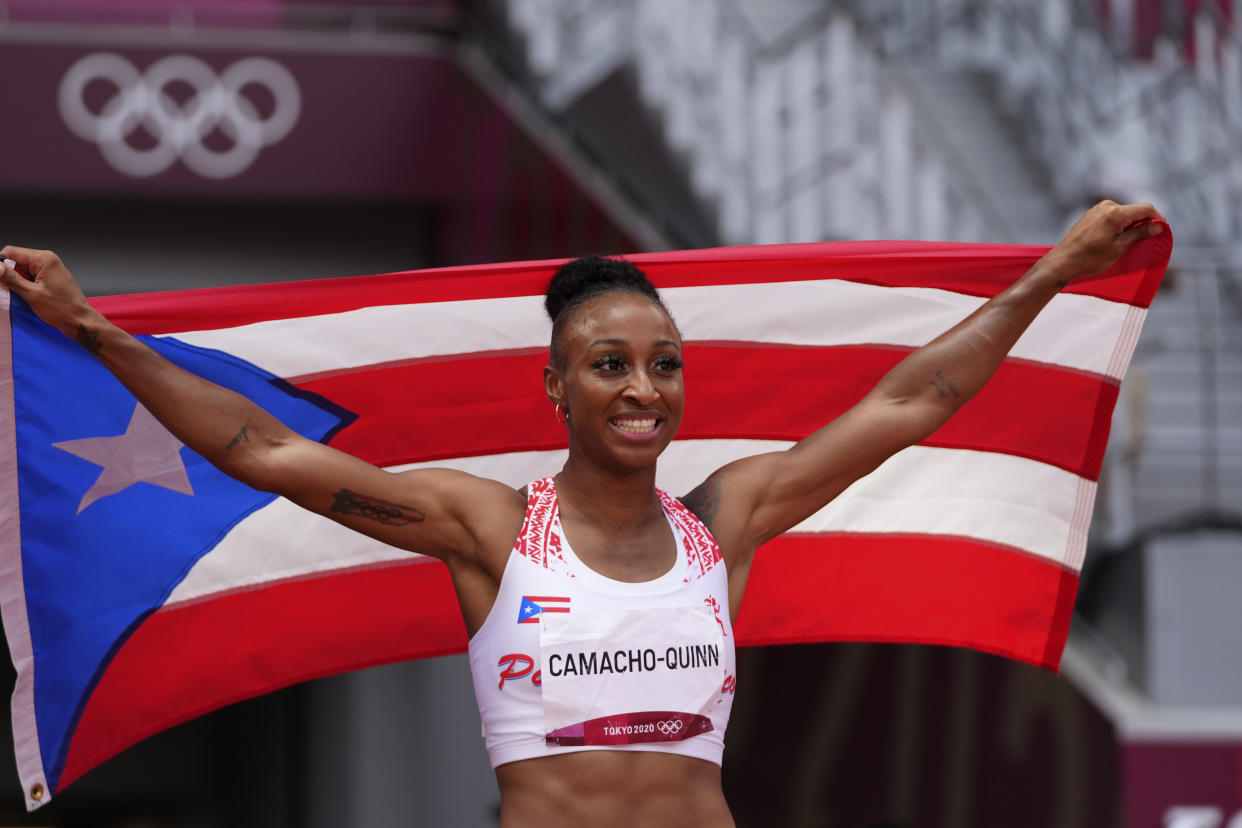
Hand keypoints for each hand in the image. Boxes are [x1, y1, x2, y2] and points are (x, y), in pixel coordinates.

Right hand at [1, 245, 101, 336]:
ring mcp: (49, 269)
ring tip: (18, 293)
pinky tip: (24, 294)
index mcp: (44, 259)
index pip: (11, 252)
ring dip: (15, 280)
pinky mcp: (50, 278)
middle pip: (16, 259)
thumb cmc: (63, 309)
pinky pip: (30, 276)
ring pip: (22, 269)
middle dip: (7, 273)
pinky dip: (23, 284)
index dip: (0, 264)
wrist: (81, 321)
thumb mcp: (32, 294)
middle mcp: (47, 260)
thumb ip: (11, 279)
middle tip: (5, 289)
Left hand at [1039, 200, 1166, 285]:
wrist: (1062, 261)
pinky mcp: (1091, 215)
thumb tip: (1159, 226)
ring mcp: (1097, 209)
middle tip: (1147, 240)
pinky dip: (1119, 225)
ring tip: (1130, 242)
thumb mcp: (1119, 247)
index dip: (1158, 218)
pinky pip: (1112, 216)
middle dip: (1144, 223)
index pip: (1146, 208)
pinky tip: (1116, 239)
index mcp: (1115, 213)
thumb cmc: (1090, 258)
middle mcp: (1106, 206)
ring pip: (1123, 213)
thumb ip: (1140, 234)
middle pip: (1134, 210)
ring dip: (1131, 224)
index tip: (1162, 231)